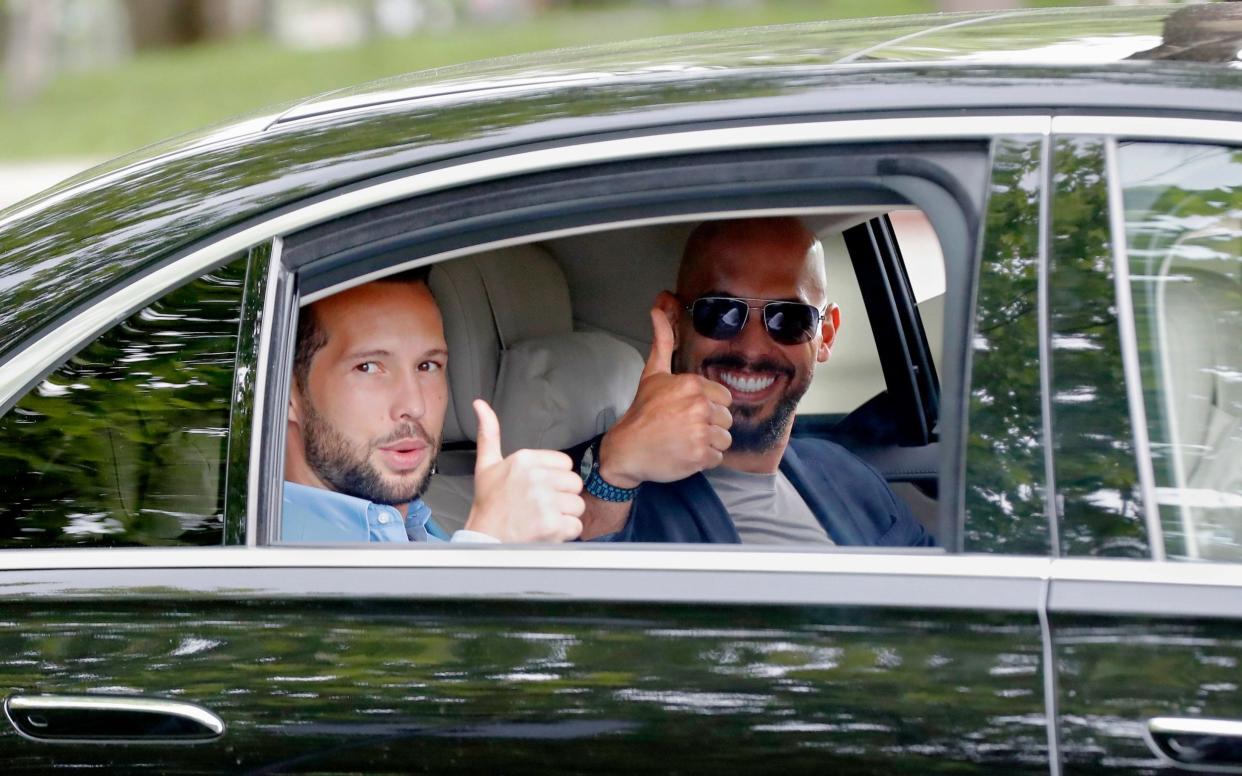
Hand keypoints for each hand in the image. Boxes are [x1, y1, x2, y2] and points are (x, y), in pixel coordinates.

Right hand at [464, 399, 583, 541]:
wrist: (483, 540)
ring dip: (564, 517)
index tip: (538, 491)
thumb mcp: (487, 464)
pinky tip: (546, 532)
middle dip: (562, 498)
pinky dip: (564, 534)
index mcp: (525, 459)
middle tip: (540, 507)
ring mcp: (545, 501)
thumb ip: (489, 433)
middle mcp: (536, 477)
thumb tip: (480, 405)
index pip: (565, 465)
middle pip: (574, 485)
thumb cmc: (488, 505)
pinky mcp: (552, 523)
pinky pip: (576, 526)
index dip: (555, 480)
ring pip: (577, 506)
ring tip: (542, 519)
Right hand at [597, 308, 731, 487]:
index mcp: (692, 384)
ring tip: (686, 442)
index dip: (709, 407)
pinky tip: (685, 454)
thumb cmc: (641, 413)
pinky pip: (717, 458)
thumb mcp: (653, 374)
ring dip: (709, 444)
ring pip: (725, 439)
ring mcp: (700, 432)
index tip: (688, 413)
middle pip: (726, 419)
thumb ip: (663, 342)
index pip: (724, 398)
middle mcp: (699, 406)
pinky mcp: (700, 456)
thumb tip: (657, 309)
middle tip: (684, 429)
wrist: (626, 450)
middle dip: (709, 426)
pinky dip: (703, 460)